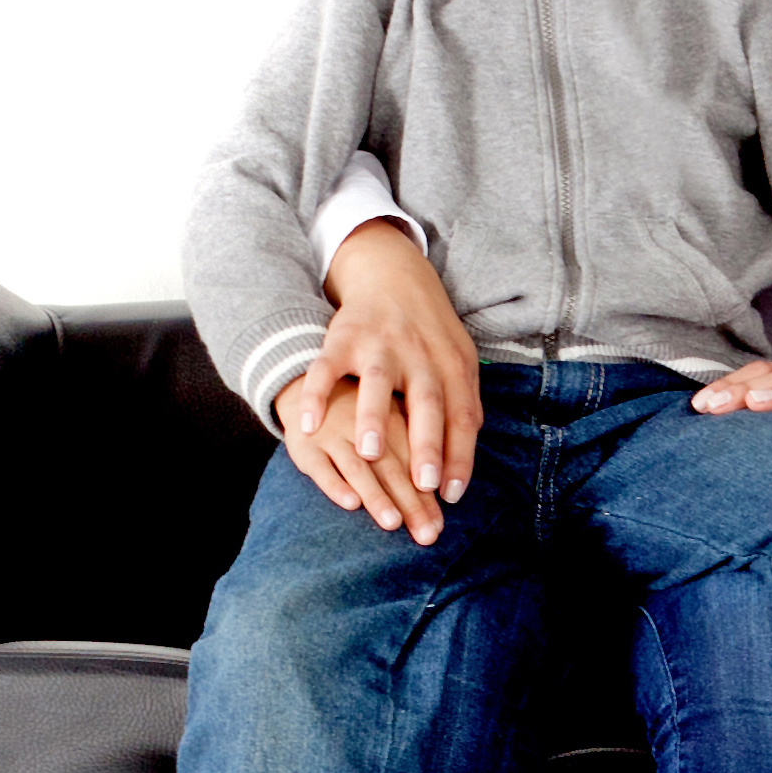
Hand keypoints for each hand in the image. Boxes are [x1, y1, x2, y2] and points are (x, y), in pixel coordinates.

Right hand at [276, 368, 444, 536]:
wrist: (307, 386)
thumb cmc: (361, 412)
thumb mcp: (388, 416)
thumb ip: (412, 448)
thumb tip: (442, 490)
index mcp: (392, 419)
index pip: (413, 461)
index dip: (426, 492)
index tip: (439, 524)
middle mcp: (363, 427)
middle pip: (390, 468)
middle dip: (410, 503)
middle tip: (426, 535)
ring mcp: (332, 436)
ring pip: (357, 467)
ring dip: (375, 496)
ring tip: (393, 523)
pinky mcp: (304, 447)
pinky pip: (319, 467)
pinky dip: (334, 485)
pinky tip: (350, 503)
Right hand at [309, 222, 481, 532]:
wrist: (393, 277)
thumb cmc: (429, 337)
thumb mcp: (457, 363)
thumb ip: (463, 408)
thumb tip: (462, 467)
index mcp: (451, 367)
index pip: (461, 416)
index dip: (458, 455)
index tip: (450, 495)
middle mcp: (419, 356)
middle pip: (427, 402)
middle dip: (426, 443)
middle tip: (422, 484)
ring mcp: (380, 345)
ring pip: (377, 382)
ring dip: (374, 417)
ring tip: (369, 454)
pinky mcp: (343, 338)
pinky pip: (327, 367)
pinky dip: (316, 394)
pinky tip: (308, 425)